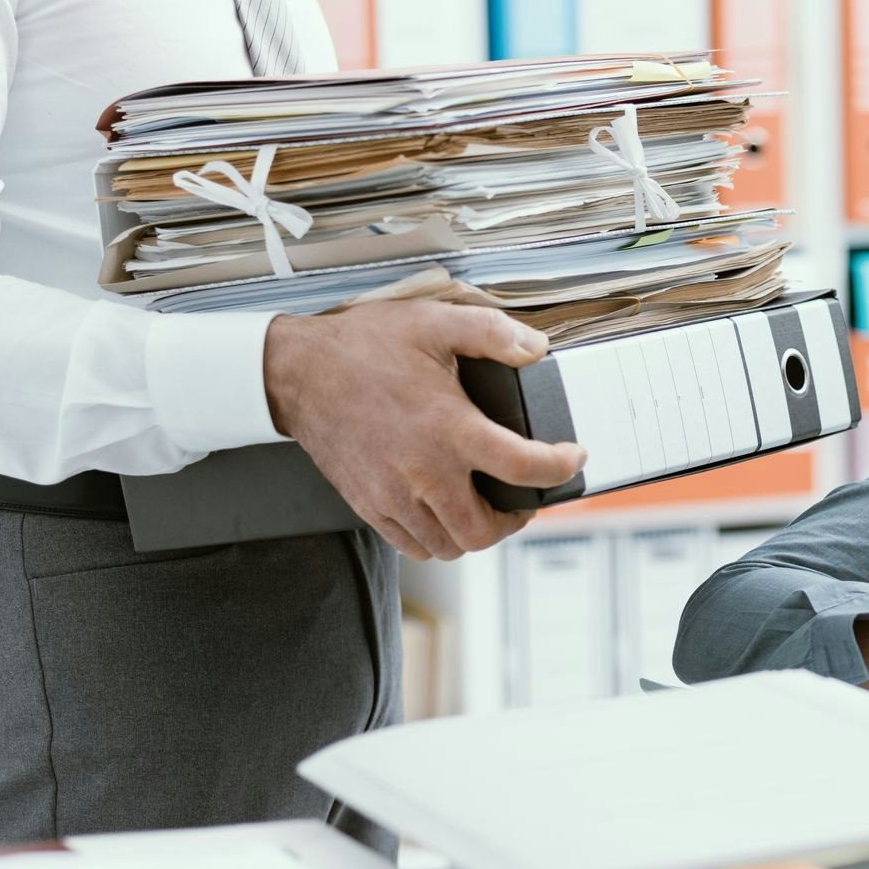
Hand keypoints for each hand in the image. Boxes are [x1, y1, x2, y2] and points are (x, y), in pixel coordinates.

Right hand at [263, 301, 587, 560]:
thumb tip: (536, 350)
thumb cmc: (363, 347)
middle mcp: (424, 472)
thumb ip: (492, 334)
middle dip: (516, 519)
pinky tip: (445, 511)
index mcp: (450, 429)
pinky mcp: (370, 505)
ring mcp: (394, 496)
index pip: (524, 468)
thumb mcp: (434, 322)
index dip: (560, 469)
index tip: (571, 459)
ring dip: (477, 532)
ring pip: (450, 545)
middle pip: (485, 530)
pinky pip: (414, 545)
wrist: (297, 372)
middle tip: (525, 497)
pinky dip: (438, 538)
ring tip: (486, 506)